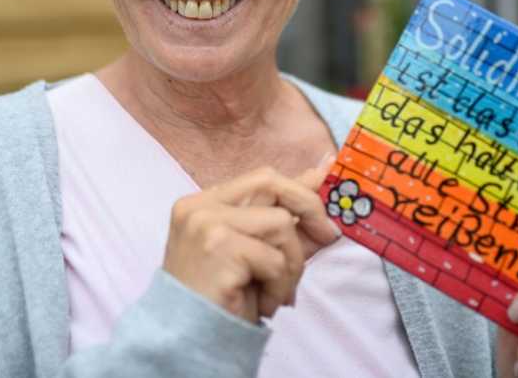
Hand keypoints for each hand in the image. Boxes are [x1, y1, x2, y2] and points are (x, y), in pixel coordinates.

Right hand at [162, 162, 340, 322]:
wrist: (189, 339)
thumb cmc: (225, 298)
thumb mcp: (258, 253)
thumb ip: (287, 220)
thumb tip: (321, 178)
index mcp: (206, 203)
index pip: (262, 178)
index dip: (300, 186)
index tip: (328, 188)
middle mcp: (201, 206)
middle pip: (271, 183)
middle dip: (310, 207)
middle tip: (328, 236)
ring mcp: (206, 223)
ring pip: (281, 224)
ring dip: (291, 264)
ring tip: (275, 290)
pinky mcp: (217, 246)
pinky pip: (275, 259)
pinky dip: (279, 286)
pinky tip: (262, 304)